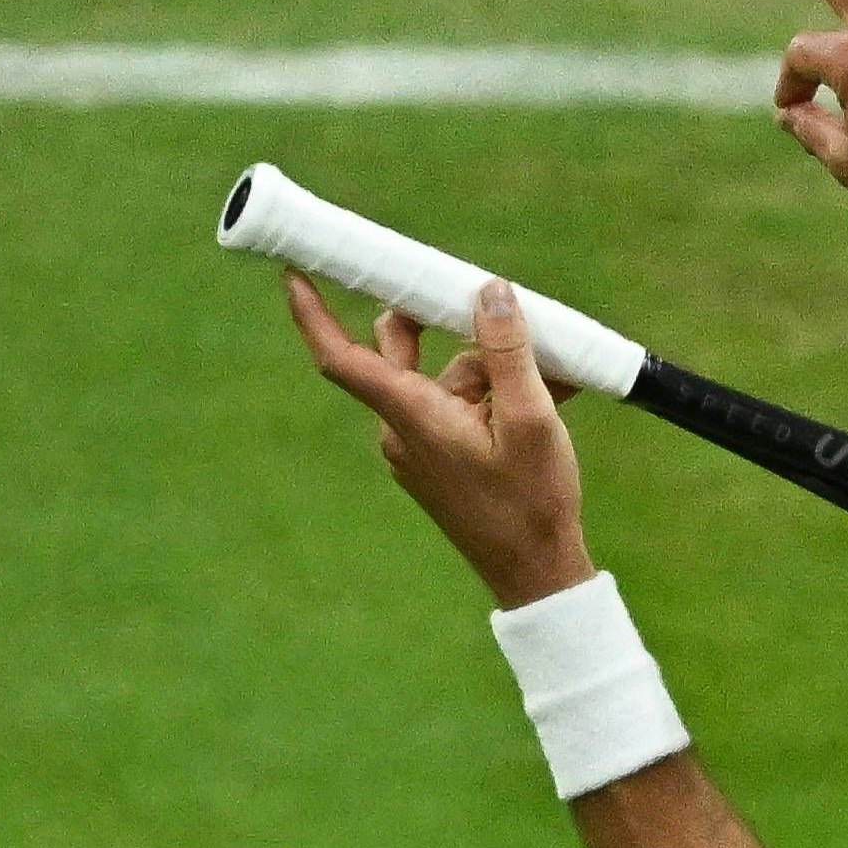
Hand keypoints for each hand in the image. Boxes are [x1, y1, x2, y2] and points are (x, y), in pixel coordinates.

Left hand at [290, 273, 594, 609]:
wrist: (536, 574)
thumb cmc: (532, 502)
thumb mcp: (531, 419)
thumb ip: (508, 351)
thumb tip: (489, 291)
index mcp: (413, 417)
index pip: (342, 358)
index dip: (311, 314)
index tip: (292, 272)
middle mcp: (404, 430)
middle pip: (401, 354)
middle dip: (440, 324)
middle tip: (471, 296)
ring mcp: (420, 448)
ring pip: (443, 380)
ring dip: (491, 366)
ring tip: (555, 370)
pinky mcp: (440, 461)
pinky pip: (458, 407)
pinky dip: (496, 394)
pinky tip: (552, 392)